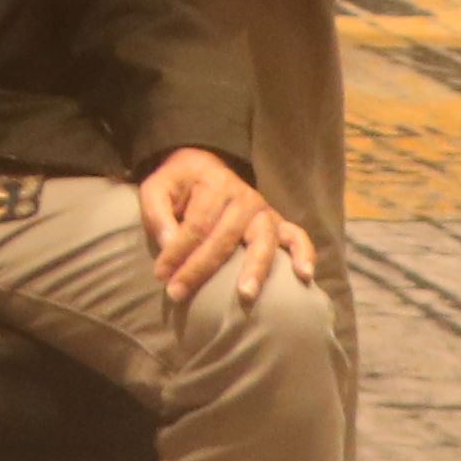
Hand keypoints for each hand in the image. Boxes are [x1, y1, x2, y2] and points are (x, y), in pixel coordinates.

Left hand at [133, 146, 312, 303]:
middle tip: (180, 293)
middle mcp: (243, 197)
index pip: (196, 225)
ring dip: (255, 268)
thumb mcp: (156, 189)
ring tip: (246, 294)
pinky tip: (304, 275)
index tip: (161, 276)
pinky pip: (297, 236)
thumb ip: (158, 215)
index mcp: (213, 185)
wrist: (204, 165)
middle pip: (224, 238)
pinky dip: (304, 253)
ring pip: (262, 241)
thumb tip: (169, 247)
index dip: (177, 252)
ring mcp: (264, 210)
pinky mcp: (278, 222)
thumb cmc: (179, 185)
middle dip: (200, 269)